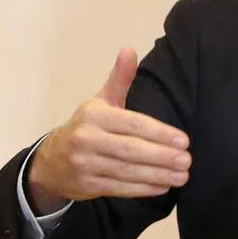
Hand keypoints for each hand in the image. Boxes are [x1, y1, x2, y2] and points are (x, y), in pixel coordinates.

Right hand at [27, 48, 190, 213]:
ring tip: (181, 176)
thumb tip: (129, 49)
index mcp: (94, 115)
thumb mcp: (101, 101)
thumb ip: (119, 79)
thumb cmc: (87, 127)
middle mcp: (86, 139)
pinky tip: (163, 186)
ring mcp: (85, 164)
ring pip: (127, 171)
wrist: (50, 161)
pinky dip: (143, 189)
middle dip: (162, 157)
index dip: (160, 133)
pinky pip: (120, 187)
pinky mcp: (86, 185)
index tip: (184, 141)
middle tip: (187, 161)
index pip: (133, 124)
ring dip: (158, 175)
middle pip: (131, 150)